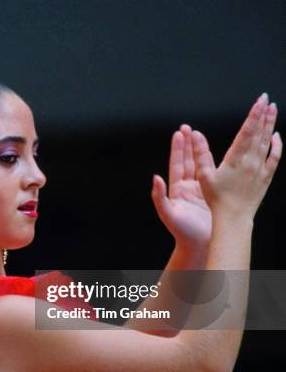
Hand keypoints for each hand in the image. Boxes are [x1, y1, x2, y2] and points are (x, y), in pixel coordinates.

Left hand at [152, 124, 211, 247]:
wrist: (200, 244)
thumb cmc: (183, 232)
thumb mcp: (168, 213)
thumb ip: (159, 196)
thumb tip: (155, 177)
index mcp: (177, 190)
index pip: (177, 164)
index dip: (178, 149)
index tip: (179, 134)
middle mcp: (188, 188)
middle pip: (188, 161)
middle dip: (187, 144)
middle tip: (187, 127)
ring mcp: (201, 190)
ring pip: (200, 165)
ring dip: (199, 150)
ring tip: (199, 134)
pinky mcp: (212, 194)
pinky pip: (213, 174)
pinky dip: (213, 163)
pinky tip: (216, 152)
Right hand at [191, 94, 281, 220]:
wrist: (234, 218)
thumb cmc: (217, 199)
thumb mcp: (204, 175)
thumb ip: (200, 153)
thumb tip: (195, 134)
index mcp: (236, 159)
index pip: (247, 131)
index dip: (254, 114)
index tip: (259, 101)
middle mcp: (251, 162)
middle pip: (260, 133)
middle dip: (264, 114)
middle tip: (267, 99)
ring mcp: (260, 169)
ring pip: (268, 142)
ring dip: (270, 125)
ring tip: (273, 110)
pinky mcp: (265, 177)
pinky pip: (274, 158)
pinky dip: (277, 146)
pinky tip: (277, 136)